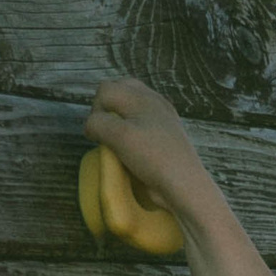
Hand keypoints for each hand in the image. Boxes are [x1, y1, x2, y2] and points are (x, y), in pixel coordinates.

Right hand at [85, 80, 216, 231]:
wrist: (183, 185)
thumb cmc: (151, 156)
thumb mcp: (118, 135)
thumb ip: (97, 123)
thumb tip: (92, 128)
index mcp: (142, 97)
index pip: (105, 90)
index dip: (95, 110)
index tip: (100, 134)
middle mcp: (153, 103)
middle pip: (119, 90)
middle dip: (107, 108)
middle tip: (107, 130)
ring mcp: (161, 118)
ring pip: (131, 107)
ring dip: (119, 119)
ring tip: (120, 140)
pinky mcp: (164, 136)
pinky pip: (141, 123)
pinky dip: (132, 130)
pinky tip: (134, 147)